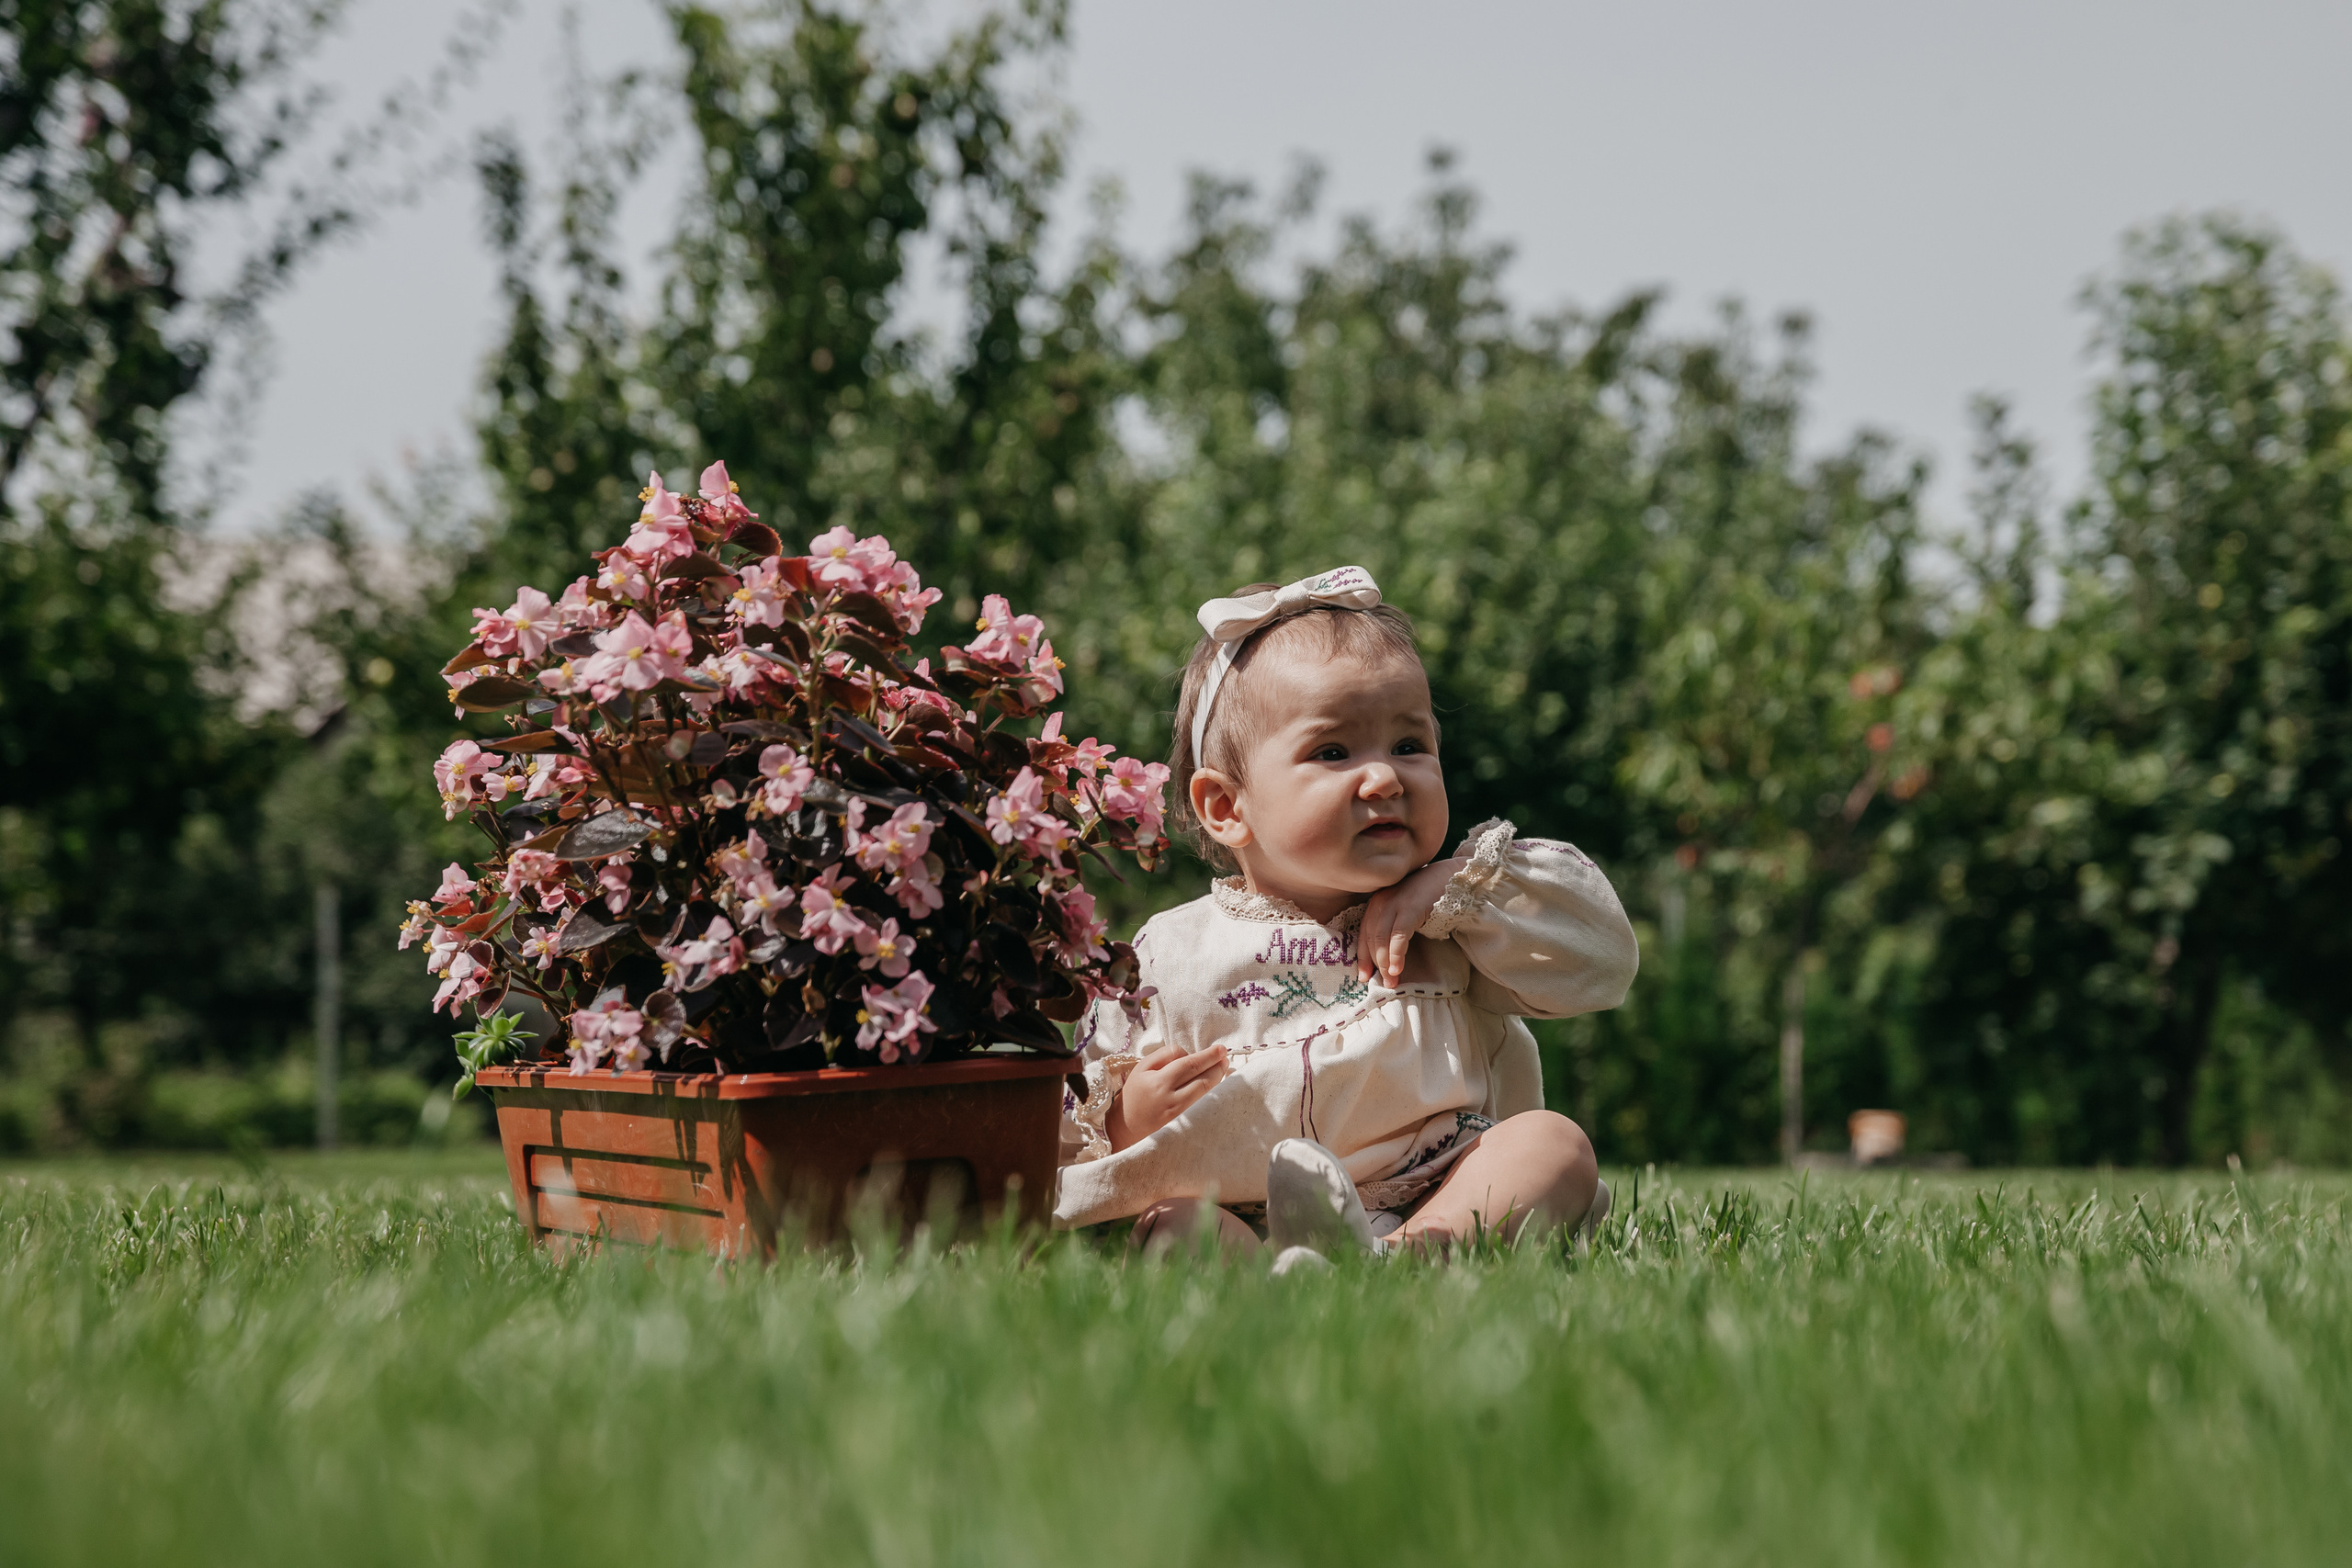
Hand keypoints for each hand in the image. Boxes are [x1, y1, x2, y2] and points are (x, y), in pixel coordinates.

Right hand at [1107, 1041, 1230, 1151]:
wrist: (1126, 1125)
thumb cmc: (1135, 1093)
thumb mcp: (1142, 1068)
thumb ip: (1164, 1055)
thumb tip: (1188, 1053)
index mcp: (1158, 1080)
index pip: (1187, 1062)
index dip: (1205, 1055)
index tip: (1218, 1049)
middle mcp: (1169, 1097)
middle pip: (1199, 1076)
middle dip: (1216, 1064)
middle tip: (1225, 1054)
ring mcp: (1178, 1111)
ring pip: (1204, 1090)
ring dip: (1217, 1077)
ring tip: (1224, 1066)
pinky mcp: (1182, 1122)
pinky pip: (1201, 1103)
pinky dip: (1211, 1091)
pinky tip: (1218, 1084)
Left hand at [1357, 857, 1464, 986]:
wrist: (1449, 877)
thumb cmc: (1427, 897)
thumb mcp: (1404, 911)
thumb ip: (1392, 927)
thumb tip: (1385, 958)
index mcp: (1376, 904)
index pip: (1364, 934)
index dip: (1363, 957)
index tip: (1363, 977)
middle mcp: (1380, 902)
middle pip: (1371, 938)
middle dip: (1376, 964)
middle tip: (1384, 984)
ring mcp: (1394, 903)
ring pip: (1381, 938)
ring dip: (1385, 963)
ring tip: (1391, 981)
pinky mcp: (1410, 906)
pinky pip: (1398, 934)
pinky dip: (1396, 953)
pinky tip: (1398, 967)